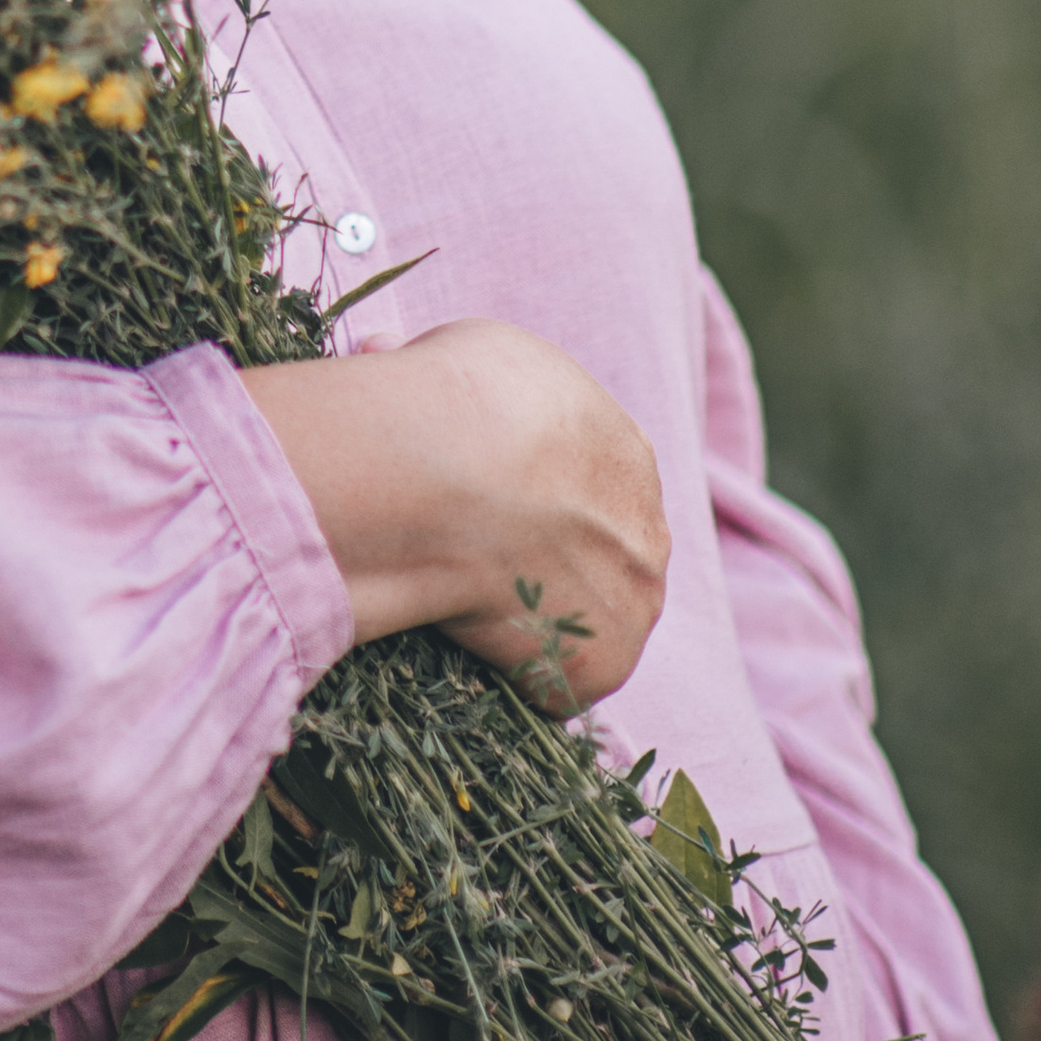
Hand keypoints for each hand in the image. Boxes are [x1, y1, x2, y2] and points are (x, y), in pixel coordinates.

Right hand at [235, 319, 669, 711]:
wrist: (451, 468)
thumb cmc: (454, 396)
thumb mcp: (467, 358)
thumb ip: (463, 389)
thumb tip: (392, 362)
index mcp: (624, 451)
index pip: (589, 486)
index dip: (534, 500)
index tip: (481, 510)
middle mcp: (648, 528)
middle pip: (601, 559)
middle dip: (545, 565)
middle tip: (469, 567)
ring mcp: (636, 601)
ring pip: (583, 624)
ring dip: (534, 625)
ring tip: (456, 612)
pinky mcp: (607, 664)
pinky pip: (555, 682)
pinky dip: (514, 675)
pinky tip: (464, 649)